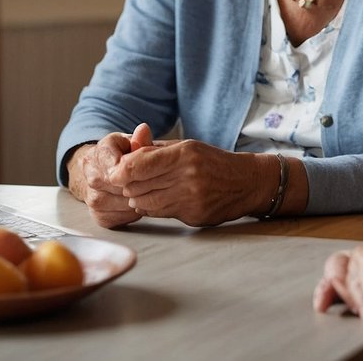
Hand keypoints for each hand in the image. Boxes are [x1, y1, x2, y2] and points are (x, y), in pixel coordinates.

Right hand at [67, 131, 143, 228]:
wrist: (100, 172)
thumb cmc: (119, 156)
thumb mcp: (129, 142)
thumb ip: (139, 140)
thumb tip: (143, 130)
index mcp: (98, 154)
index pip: (117, 167)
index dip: (135, 170)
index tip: (145, 170)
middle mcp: (91, 177)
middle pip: (122, 187)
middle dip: (140, 185)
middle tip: (152, 181)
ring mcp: (92, 199)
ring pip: (123, 203)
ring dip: (138, 199)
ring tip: (146, 190)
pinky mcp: (98, 216)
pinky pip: (122, 217)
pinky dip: (133, 211)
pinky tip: (137, 201)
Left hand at [108, 139, 273, 226]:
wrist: (246, 182)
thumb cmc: (212, 161)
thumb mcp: (186, 147)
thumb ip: (155, 150)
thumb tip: (124, 155)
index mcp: (184, 153)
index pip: (137, 165)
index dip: (120, 170)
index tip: (116, 171)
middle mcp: (187, 176)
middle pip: (136, 186)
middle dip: (129, 184)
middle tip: (133, 181)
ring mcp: (191, 198)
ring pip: (144, 203)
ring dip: (139, 198)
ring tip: (147, 190)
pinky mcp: (193, 215)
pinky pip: (159, 214)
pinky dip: (153, 208)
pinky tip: (161, 199)